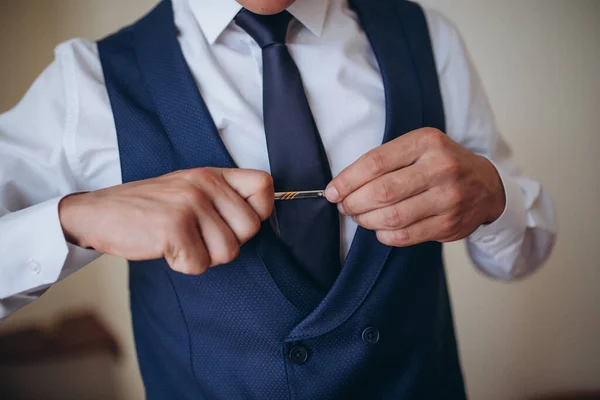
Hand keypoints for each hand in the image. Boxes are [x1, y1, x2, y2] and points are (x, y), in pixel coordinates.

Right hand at [59, 168, 273, 273]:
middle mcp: (204, 185)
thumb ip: (222, 197)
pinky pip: (200, 264)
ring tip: (181, 242)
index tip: (236, 222)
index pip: (264, 185)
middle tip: (199, 238)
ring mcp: (189, 204)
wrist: (99, 214)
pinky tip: (167, 249)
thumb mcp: (188, 188)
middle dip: (227, 243)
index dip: (260, 210)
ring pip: (228, 252)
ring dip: (204, 257)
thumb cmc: (149, 207)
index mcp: (212, 174)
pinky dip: (183, 265)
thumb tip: (259, 218)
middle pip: (250, 229)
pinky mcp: (174, 228)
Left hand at [325, 128, 505, 246]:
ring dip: (366, 221)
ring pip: (392, 217)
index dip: (347, 180)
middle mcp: (440, 168)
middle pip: (382, 191)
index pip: (375, 162)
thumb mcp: (418, 147)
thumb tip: (342, 186)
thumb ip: (385, 160)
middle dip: (354, 203)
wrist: (485, 185)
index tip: (332, 191)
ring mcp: (448, 198)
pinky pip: (405, 236)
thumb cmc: (440, 164)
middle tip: (344, 206)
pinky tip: (380, 229)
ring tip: (359, 217)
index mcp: (426, 142)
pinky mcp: (450, 224)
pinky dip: (384, 235)